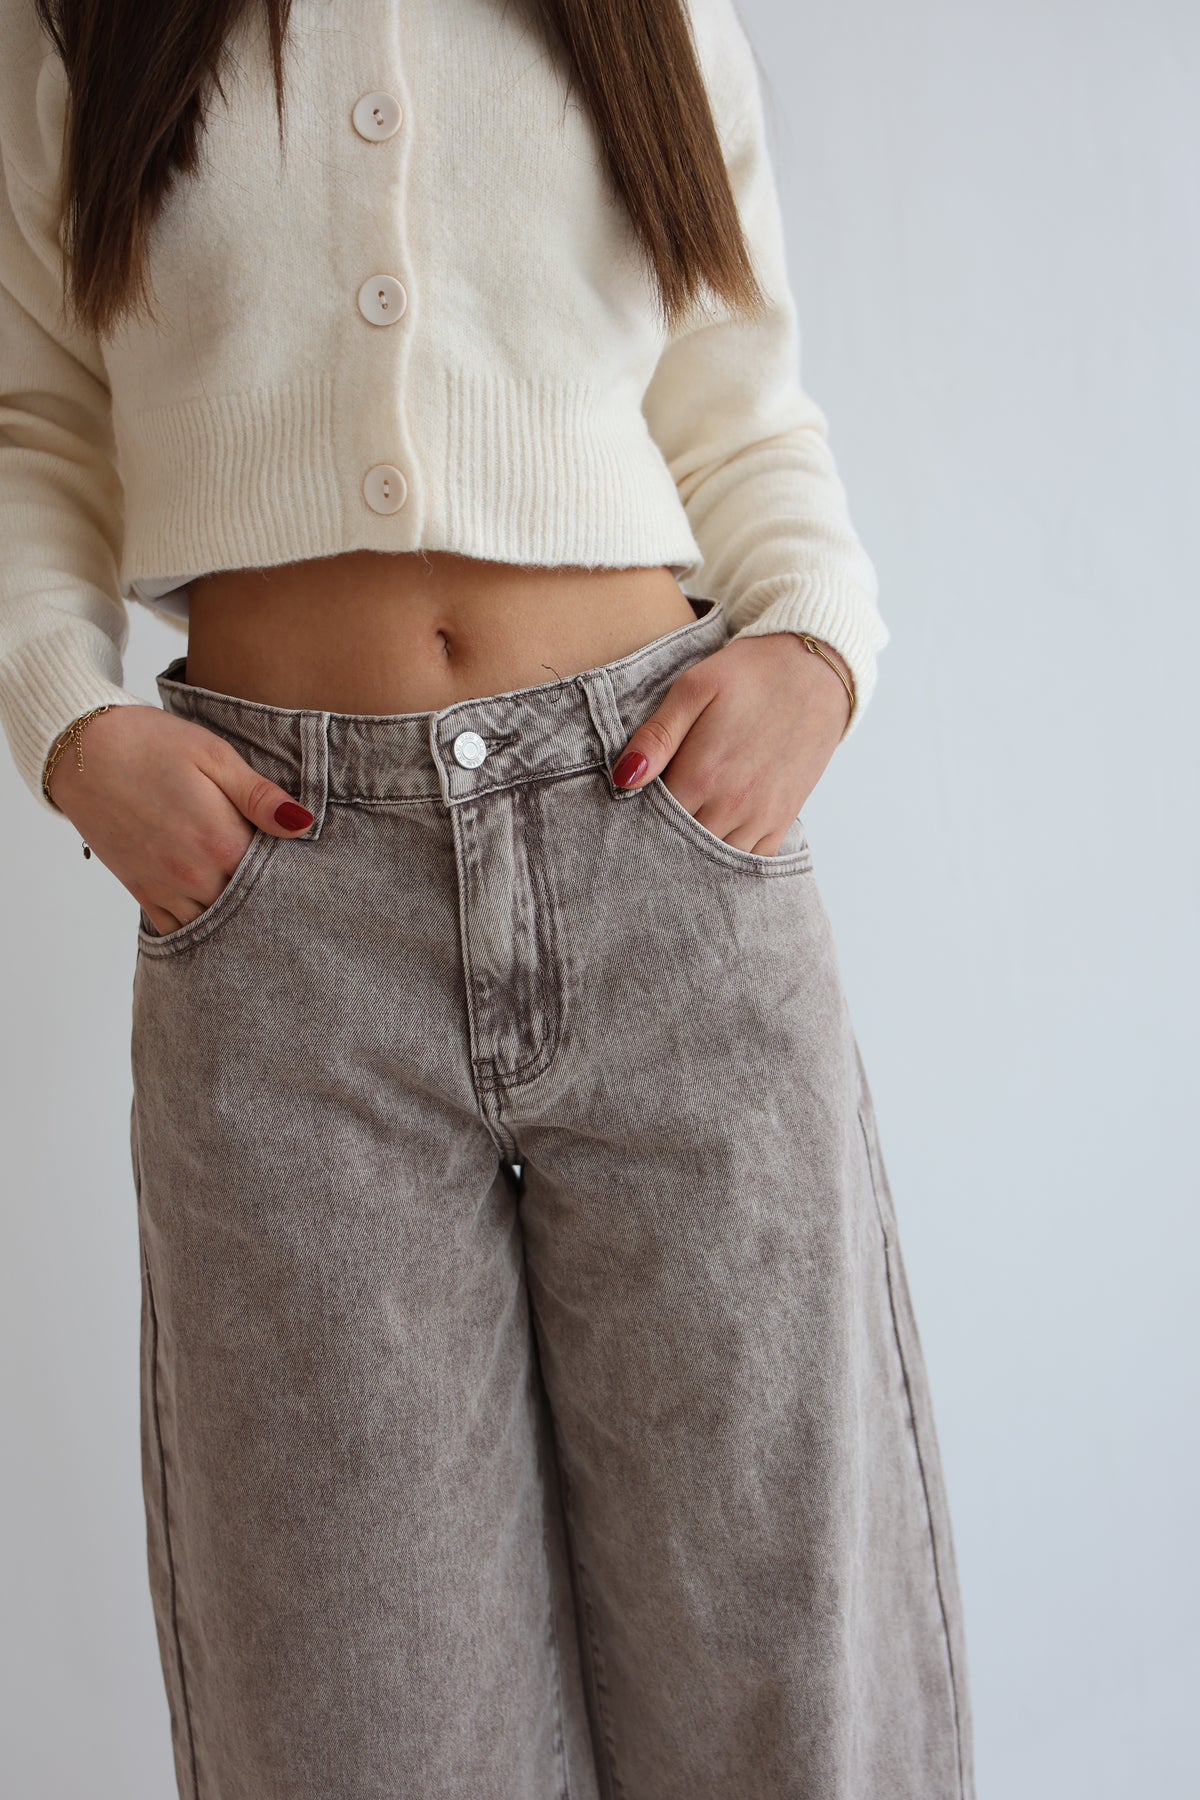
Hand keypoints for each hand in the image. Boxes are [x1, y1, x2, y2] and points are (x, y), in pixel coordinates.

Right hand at [47, 705, 316, 934]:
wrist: (82, 750)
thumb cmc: (151, 744)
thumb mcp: (214, 755)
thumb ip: (259, 796)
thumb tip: (303, 824)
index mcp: (220, 840)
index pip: (277, 875)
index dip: (295, 870)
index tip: (307, 863)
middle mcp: (194, 875)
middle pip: (250, 906)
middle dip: (271, 897)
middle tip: (289, 887)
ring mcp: (166, 888)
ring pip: (218, 924)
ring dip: (238, 916)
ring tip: (256, 898)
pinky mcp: (142, 892)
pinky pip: (179, 930)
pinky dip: (202, 927)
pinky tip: (218, 911)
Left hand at [609, 632, 851, 855]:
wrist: (815, 670)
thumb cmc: (750, 675)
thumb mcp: (694, 689)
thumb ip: (656, 735)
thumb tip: (624, 777)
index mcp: (701, 775)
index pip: (652, 819)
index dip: (638, 815)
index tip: (632, 805)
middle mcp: (730, 805)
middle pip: (681, 845)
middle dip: (663, 836)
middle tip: (653, 820)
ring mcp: (760, 817)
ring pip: (713, 858)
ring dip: (695, 849)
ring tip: (685, 825)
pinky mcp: (783, 819)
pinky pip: (751, 860)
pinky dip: (730, 856)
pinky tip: (716, 837)